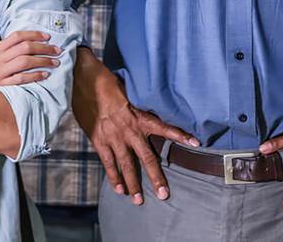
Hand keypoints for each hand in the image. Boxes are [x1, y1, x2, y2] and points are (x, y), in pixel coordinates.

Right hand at [0, 31, 60, 85]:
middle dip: (44, 48)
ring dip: (43, 61)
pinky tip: (44, 75)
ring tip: (55, 62)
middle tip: (57, 50)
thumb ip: (5, 49)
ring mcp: (0, 72)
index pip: (17, 36)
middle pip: (25, 48)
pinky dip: (34, 76)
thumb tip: (26, 43)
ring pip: (25, 62)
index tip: (47, 37)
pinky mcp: (1, 85)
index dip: (34, 34)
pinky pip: (20, 79)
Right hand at [71, 49, 198, 204]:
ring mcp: (114, 138)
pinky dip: (113, 177)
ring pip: (126, 165)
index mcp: (140, 116)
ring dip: (133, 184)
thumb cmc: (111, 82)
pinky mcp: (99, 141)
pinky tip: (119, 190)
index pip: (164, 127)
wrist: (86, 81)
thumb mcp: (131, 91)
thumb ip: (141, 104)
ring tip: (138, 201)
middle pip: (146, 157)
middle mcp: (129, 130)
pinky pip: (108, 163)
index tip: (195, 143)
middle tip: (164, 194)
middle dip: (155, 177)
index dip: (180, 135)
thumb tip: (154, 105)